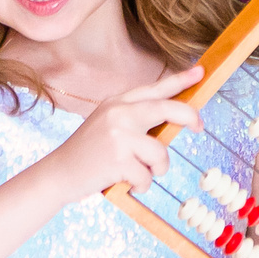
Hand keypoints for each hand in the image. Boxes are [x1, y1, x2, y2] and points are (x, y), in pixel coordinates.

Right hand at [41, 66, 202, 202]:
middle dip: (189, 117)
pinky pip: (148, 177)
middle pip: (168, 109)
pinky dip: (142, 185)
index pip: (155, 88)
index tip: (200, 72)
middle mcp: (119, 113)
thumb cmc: (90, 153)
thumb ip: (137, 118)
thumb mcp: (110, 125)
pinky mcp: (119, 159)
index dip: (180, 80)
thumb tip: (179, 119)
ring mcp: (119, 135)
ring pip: (161, 153)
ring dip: (156, 170)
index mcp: (117, 103)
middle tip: (199, 127)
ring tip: (138, 173)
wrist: (58, 174)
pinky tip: (126, 183)